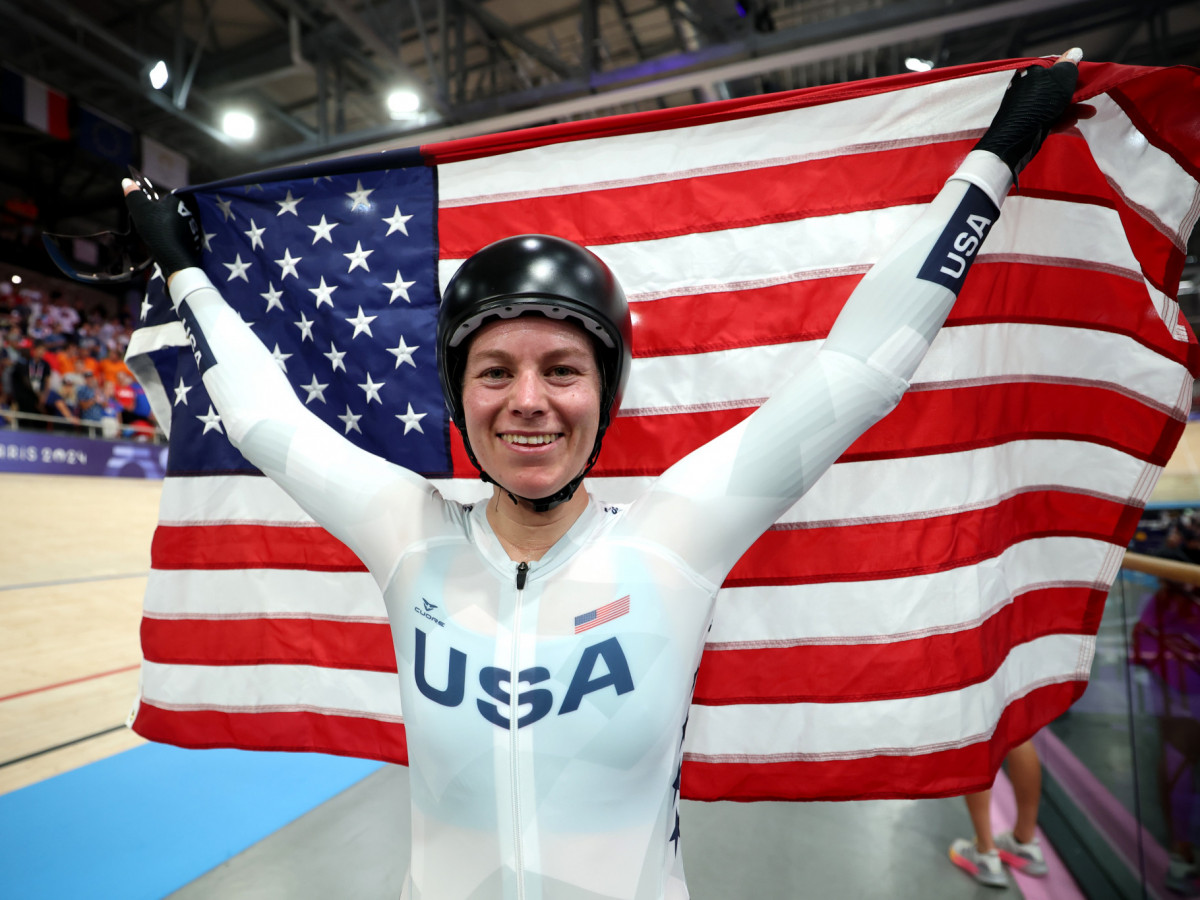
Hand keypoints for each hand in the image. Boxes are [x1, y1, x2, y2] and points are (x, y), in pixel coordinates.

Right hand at [121, 170, 202, 277]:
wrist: (175, 260)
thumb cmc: (158, 231)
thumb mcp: (141, 210)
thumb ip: (134, 195)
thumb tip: (127, 181)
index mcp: (182, 198)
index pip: (164, 196)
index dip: (153, 205)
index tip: (148, 214)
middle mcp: (193, 209)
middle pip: (169, 209)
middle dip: (159, 216)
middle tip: (152, 227)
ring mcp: (196, 225)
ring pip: (174, 222)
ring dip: (165, 227)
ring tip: (157, 236)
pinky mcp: (196, 239)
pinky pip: (180, 234)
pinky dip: (172, 238)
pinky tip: (165, 244)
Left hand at [975, 48, 1081, 180]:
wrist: (1016, 137)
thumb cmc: (1039, 102)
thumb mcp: (1059, 78)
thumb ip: (1068, 65)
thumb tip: (1074, 51)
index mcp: (1031, 72)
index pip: (1054, 67)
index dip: (1070, 72)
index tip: (1085, 78)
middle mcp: (1027, 88)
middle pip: (1056, 87)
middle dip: (1075, 93)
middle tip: (1090, 97)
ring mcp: (1027, 107)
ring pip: (1054, 104)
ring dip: (1073, 108)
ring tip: (1090, 112)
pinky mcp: (1028, 124)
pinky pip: (1047, 119)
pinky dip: (1061, 120)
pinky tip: (1073, 122)